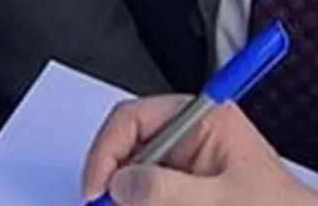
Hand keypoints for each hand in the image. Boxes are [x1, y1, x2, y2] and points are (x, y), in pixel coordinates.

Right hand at [81, 96, 317, 205]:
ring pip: (135, 179)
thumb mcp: (220, 201)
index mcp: (203, 120)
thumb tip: (121, 184)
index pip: (133, 119)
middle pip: (128, 151)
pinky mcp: (185, 191)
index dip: (106, 153)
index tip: (97, 190)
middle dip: (115, 184)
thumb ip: (166, 190)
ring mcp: (187, 166)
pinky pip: (151, 197)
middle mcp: (191, 137)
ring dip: (131, 200)